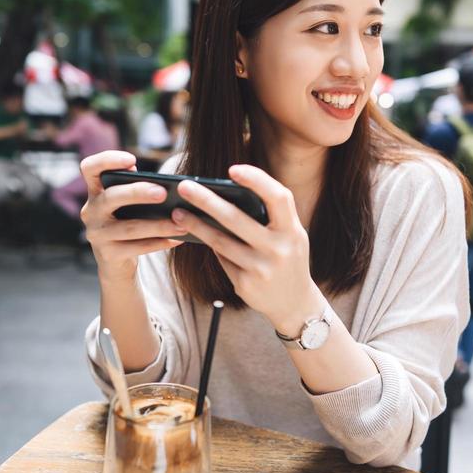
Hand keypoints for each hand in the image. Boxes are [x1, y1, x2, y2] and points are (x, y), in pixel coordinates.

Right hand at [80, 150, 186, 281]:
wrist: (114, 259)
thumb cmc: (126, 220)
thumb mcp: (127, 203)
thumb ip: (137, 187)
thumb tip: (163, 184)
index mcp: (95, 191)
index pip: (89, 168)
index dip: (107, 160)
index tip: (132, 160)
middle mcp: (91, 211)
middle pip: (112, 197)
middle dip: (138, 193)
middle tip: (164, 193)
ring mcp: (97, 234)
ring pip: (130, 227)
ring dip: (159, 225)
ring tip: (182, 223)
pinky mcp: (107, 254)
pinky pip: (138, 248)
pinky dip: (160, 243)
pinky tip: (177, 239)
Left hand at [171, 165, 321, 330]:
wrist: (295, 303)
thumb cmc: (288, 258)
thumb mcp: (290, 236)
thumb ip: (270, 217)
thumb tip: (226, 196)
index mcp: (292, 230)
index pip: (278, 197)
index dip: (257, 180)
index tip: (232, 169)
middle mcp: (279, 248)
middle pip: (236, 218)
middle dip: (207, 200)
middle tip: (183, 186)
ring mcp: (261, 268)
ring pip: (220, 241)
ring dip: (196, 225)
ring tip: (178, 212)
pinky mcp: (246, 284)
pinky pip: (221, 259)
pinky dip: (209, 245)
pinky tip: (193, 234)